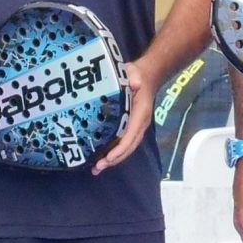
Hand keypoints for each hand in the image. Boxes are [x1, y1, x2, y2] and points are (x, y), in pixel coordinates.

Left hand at [91, 58, 152, 173]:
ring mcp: (135, 128)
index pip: (131, 135)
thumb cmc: (138, 76)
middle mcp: (139, 125)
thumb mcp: (135, 73)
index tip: (108, 158)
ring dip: (112, 160)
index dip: (120, 149)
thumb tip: (135, 83)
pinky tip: (100, 159)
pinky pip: (123, 144)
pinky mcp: (130, 128)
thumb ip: (134, 77)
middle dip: (114, 159)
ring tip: (96, 169)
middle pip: (128, 147)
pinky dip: (113, 153)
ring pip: (126, 149)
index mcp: (140, 114)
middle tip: (97, 168)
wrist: (147, 78)